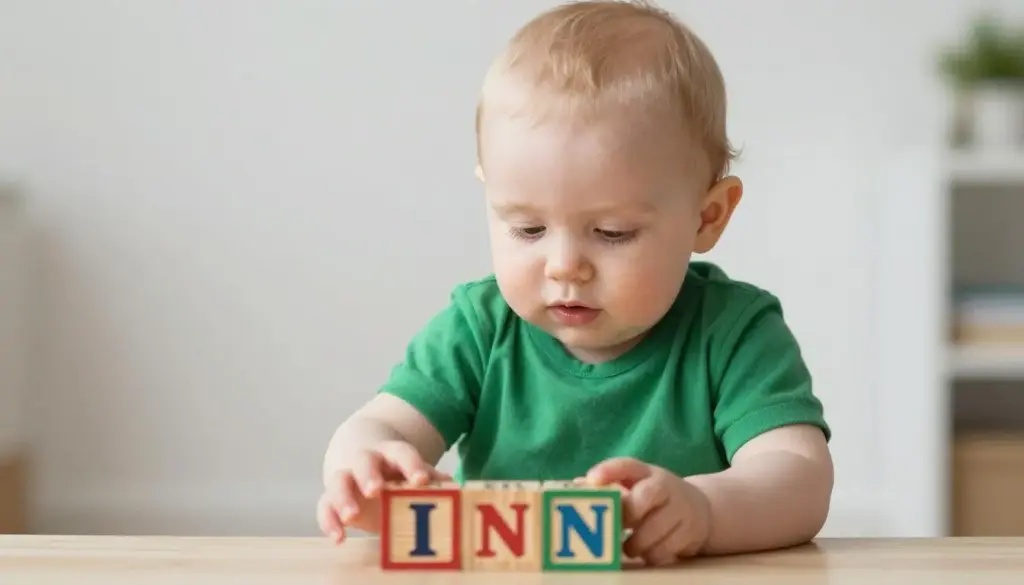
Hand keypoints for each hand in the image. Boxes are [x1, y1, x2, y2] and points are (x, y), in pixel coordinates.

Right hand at [317, 440, 450, 543]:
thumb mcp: (414, 470)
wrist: (359, 456)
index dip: (411, 465)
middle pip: (365, 461)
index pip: (402, 453)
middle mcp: (366, 461)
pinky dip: (329, 521)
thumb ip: (432, 479)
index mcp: (391, 453)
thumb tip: (456, 489)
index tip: (420, 479)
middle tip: (375, 489)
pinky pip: (325, 506)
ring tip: (351, 516)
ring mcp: (346, 477)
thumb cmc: (395, 470)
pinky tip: (338, 537)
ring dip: (344, 498)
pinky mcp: (331, 497)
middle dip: (369, 475)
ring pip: (339, 481)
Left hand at [585, 457, 711, 565]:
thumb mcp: (636, 486)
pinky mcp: (690, 532)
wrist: (701, 509)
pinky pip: (664, 550)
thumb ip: (609, 486)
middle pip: (644, 497)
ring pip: (653, 529)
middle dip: (626, 515)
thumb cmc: (654, 498)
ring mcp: (681, 508)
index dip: (609, 471)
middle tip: (613, 528)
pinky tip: (647, 552)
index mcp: (647, 473)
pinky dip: (651, 556)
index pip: (628, 465)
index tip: (592, 479)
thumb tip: (576, 486)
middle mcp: (665, 486)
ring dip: (635, 544)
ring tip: (629, 547)